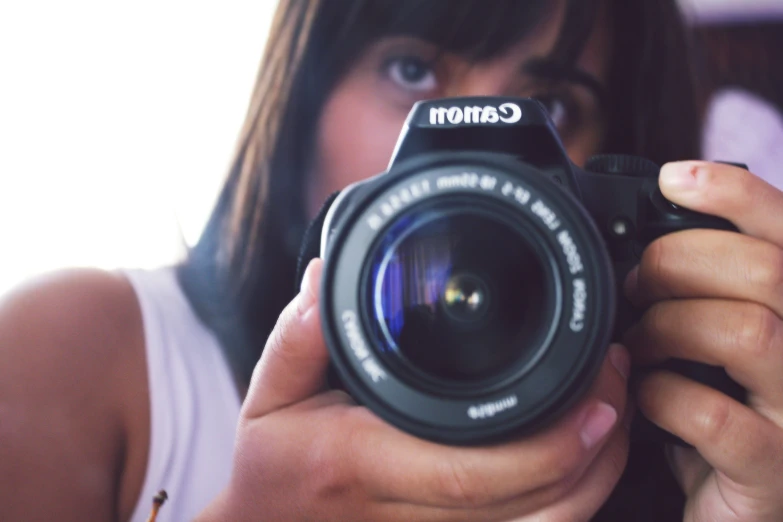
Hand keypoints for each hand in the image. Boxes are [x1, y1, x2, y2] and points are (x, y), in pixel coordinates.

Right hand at [197, 259, 630, 521]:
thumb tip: (324, 277)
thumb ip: (299, 335)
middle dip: (596, 448)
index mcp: (364, 467)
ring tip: (614, 412)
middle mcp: (406, 521)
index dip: (552, 442)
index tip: (596, 389)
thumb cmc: (274, 469)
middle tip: (618, 380)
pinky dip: (572, 501)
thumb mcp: (270, 395)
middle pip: (532, 507)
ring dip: (597, 477)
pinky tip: (585, 458)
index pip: (474, 473)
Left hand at [624, 161, 782, 521]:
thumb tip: (645, 237)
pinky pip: (711, 413)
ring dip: (667, 329)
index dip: (737, 194)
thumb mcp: (716, 341)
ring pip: (747, 331)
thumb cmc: (720, 411)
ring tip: (637, 344)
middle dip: (677, 265)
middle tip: (635, 287)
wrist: (737, 507)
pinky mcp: (773, 471)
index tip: (675, 178)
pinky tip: (646, 398)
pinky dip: (660, 396)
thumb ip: (704, 290)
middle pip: (766, 271)